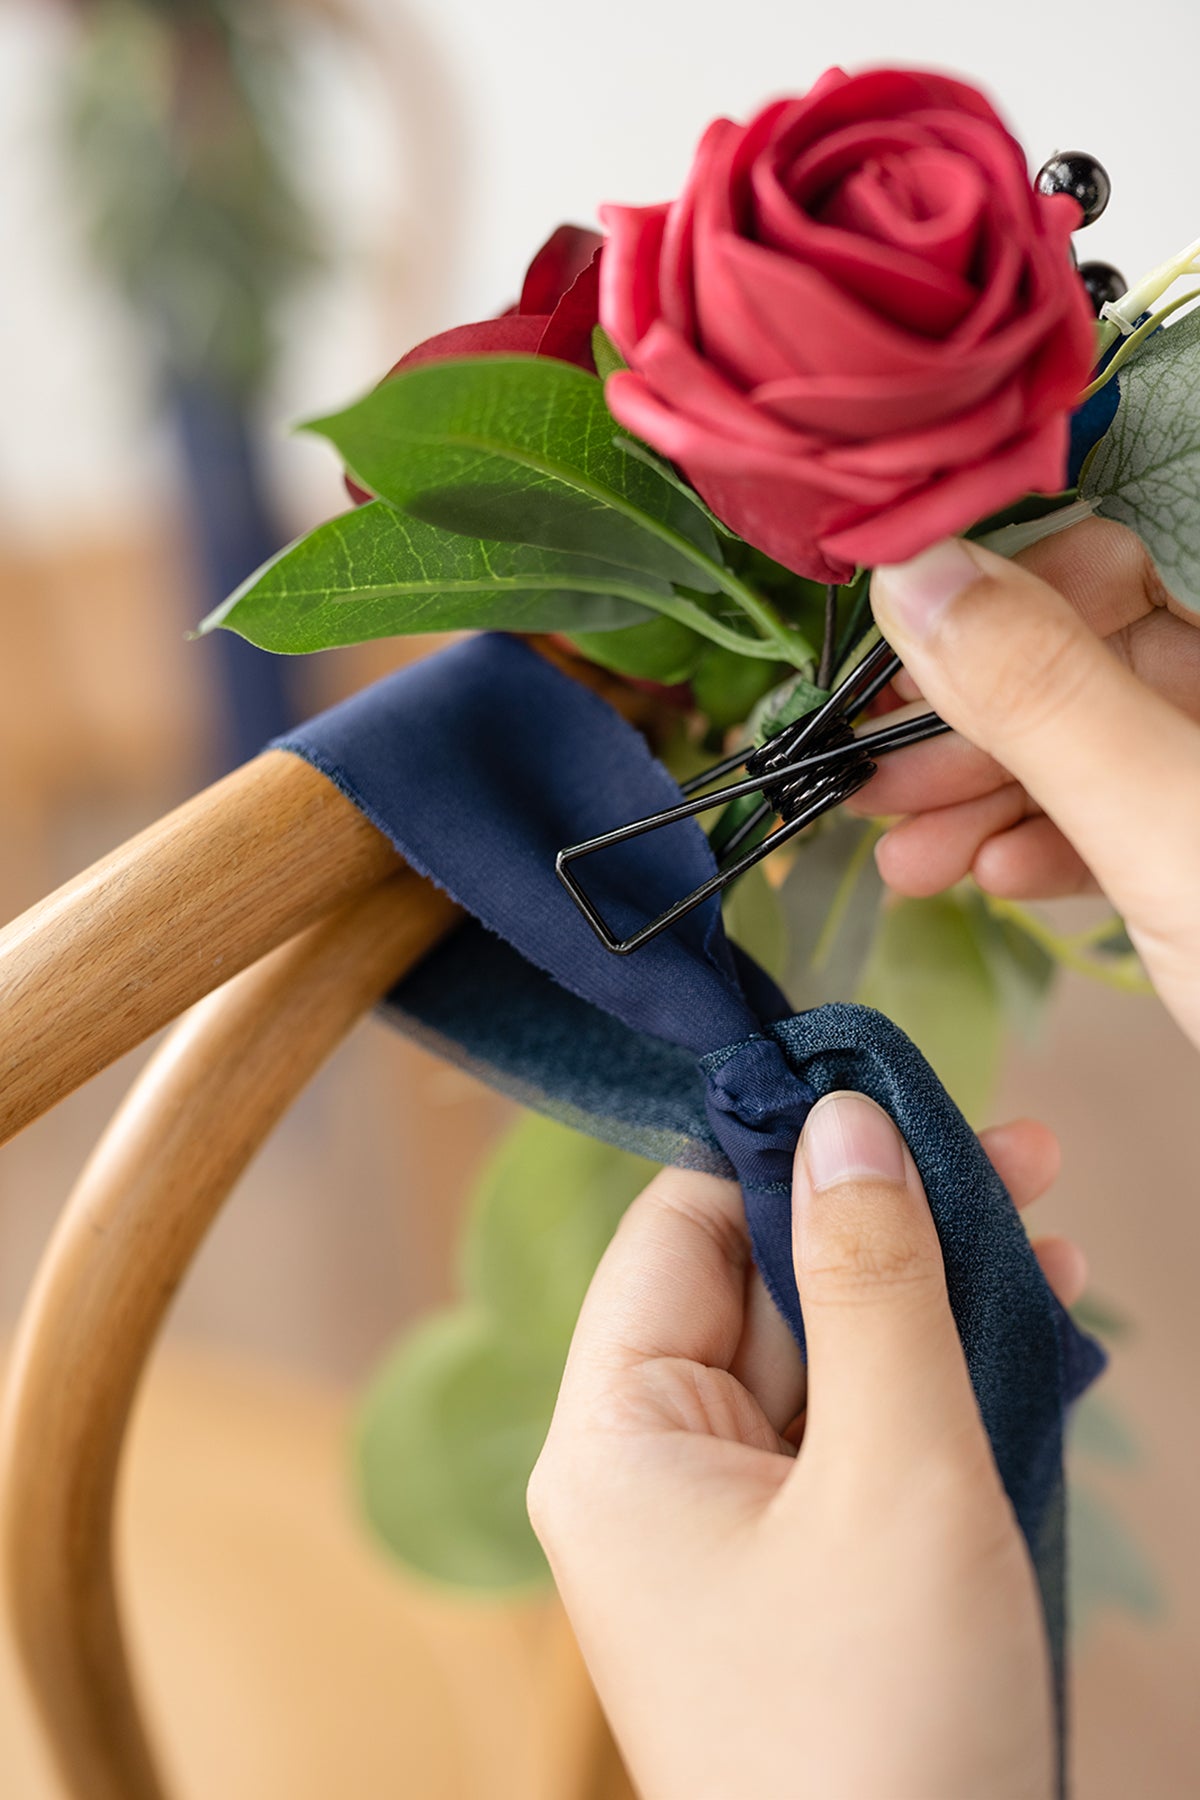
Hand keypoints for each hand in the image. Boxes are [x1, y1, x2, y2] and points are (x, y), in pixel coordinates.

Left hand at [529, 1096, 1074, 1799]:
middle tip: (1022, 1152)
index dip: (785, 1155)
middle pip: (764, 1284)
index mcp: (616, 1436)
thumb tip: (841, 1117)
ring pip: (827, 1356)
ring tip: (1048, 1223)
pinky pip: (858, 1436)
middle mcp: (654, 1468)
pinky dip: (935, 1382)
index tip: (896, 1096)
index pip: (681, 1230)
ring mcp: (733, 1524)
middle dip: (887, 1219)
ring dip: (930, 1293)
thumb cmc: (883, 1723)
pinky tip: (1028, 1323)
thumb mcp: (894, 1474)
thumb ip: (869, 1282)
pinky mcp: (805, 1568)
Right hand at [861, 519, 1199, 1047]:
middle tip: (872, 774)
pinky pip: (1137, 820)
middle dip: (974, 722)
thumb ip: (1045, 694)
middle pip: (1100, 654)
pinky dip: (1056, 850)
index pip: (1132, 547)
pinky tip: (988, 884)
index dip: (1002, 593)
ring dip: (990, 798)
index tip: (897, 654)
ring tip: (901, 855)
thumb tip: (917, 575)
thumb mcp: (1178, 824)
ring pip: (1104, 746)